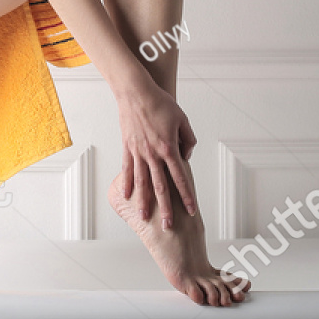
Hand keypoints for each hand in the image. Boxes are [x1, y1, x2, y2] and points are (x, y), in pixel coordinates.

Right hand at [116, 77, 198, 228]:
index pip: (180, 178)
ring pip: (142, 182)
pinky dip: (126, 183)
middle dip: (166, 208)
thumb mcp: (183, 120)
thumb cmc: (161, 103)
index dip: (187, 196)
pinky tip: (126, 196)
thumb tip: (186, 156)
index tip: (192, 210)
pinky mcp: (127, 148)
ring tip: (145, 217)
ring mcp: (138, 152)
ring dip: (144, 202)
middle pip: (161, 187)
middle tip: (168, 226)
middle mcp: (153, 154)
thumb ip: (188, 140)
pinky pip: (127, 169)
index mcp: (169, 148)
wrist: (136, 92)